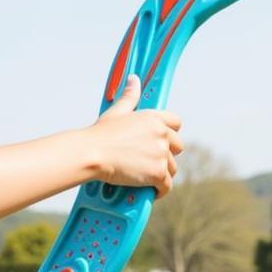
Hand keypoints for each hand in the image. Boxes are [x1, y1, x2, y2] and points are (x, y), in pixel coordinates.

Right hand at [89, 74, 183, 197]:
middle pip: (178, 147)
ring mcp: (161, 154)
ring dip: (162, 174)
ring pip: (172, 168)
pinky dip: (160, 190)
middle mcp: (162, 134)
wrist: (92, 153)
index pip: (176, 122)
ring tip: (148, 178)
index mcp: (154, 117)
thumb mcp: (116, 111)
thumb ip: (129, 96)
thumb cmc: (100, 133)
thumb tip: (134, 79)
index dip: (170, 132)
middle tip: (150, 161)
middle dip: (167, 154)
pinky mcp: (157, 173)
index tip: (162, 141)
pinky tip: (151, 191)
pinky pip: (167, 185)